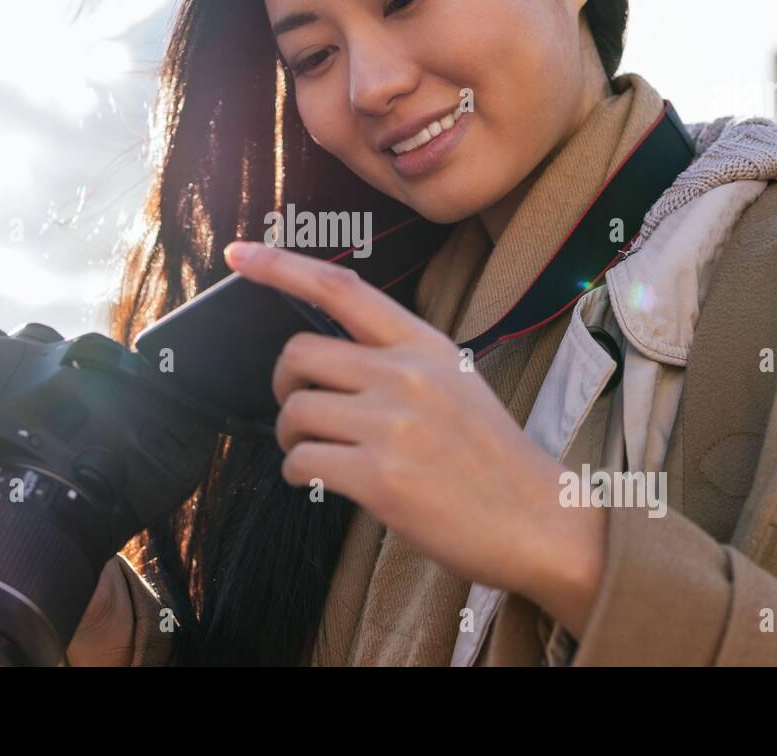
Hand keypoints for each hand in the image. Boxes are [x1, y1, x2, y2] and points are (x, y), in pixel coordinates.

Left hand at [223, 240, 606, 636]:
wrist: (538, 521)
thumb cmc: (490, 457)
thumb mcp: (454, 382)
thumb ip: (396, 361)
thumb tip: (325, 360)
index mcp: (424, 344)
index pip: (341, 288)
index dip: (281, 266)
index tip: (238, 255)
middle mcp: (406, 375)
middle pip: (299, 353)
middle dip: (284, 383)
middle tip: (300, 409)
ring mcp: (392, 425)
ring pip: (295, 411)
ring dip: (291, 435)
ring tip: (317, 452)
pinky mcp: (379, 477)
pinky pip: (300, 461)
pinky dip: (298, 472)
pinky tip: (323, 481)